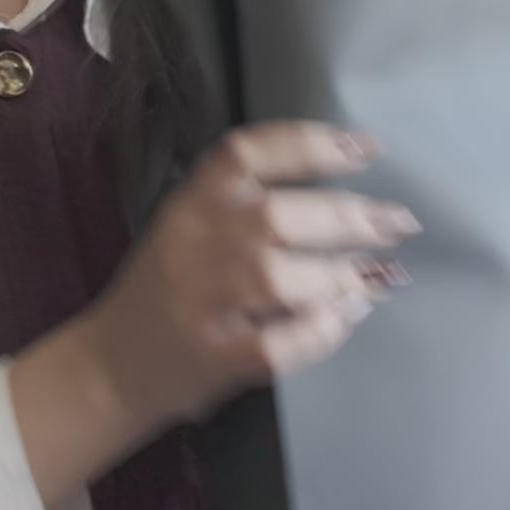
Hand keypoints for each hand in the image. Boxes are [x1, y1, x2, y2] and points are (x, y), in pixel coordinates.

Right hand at [81, 122, 419, 432]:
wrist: (111, 364)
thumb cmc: (166, 287)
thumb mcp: (190, 225)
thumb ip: (248, 202)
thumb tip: (349, 193)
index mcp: (191, 202)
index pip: (248, 153)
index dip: (311, 145)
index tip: (367, 148)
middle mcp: (193, 245)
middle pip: (275, 216)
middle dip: (349, 217)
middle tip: (398, 222)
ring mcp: (200, 302)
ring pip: (276, 278)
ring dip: (339, 276)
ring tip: (379, 276)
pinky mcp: (213, 356)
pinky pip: (276, 343)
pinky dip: (320, 331)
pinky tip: (347, 317)